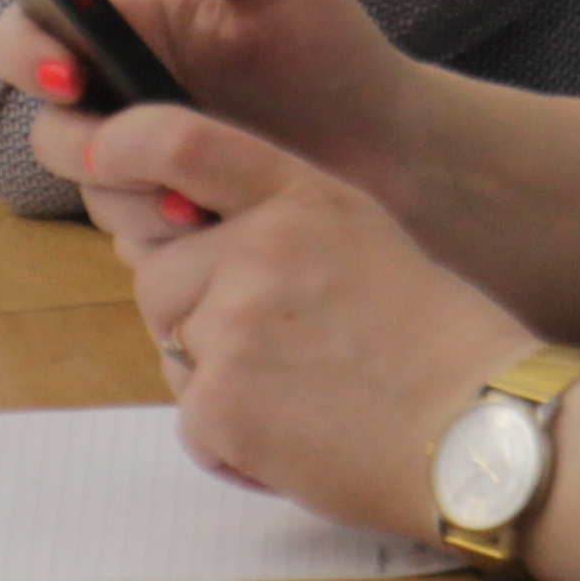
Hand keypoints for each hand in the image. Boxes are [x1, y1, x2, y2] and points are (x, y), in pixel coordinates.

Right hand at [0, 0, 432, 241]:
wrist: (392, 148)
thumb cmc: (332, 48)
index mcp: (129, 31)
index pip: (33, 31)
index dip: (28, 51)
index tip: (67, 72)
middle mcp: (121, 101)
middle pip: (49, 126)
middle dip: (77, 142)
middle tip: (121, 150)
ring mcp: (143, 170)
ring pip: (90, 193)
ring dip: (129, 199)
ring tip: (196, 203)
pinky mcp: (169, 229)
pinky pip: (133, 246)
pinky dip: (162, 241)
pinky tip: (214, 226)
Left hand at [83, 105, 537, 537]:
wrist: (480, 430)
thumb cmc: (433, 339)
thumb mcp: (364, 235)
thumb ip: (279, 218)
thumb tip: (186, 233)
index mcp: (301, 196)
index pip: (182, 139)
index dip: (124, 143)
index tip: (99, 154)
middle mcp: (260, 247)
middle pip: (157, 273)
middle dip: (192, 314)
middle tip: (276, 348)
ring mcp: (235, 325)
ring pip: (173, 347)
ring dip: (216, 379)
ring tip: (303, 392)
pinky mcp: (221, 403)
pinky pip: (192, 419)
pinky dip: (234, 441)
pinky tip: (301, 437)